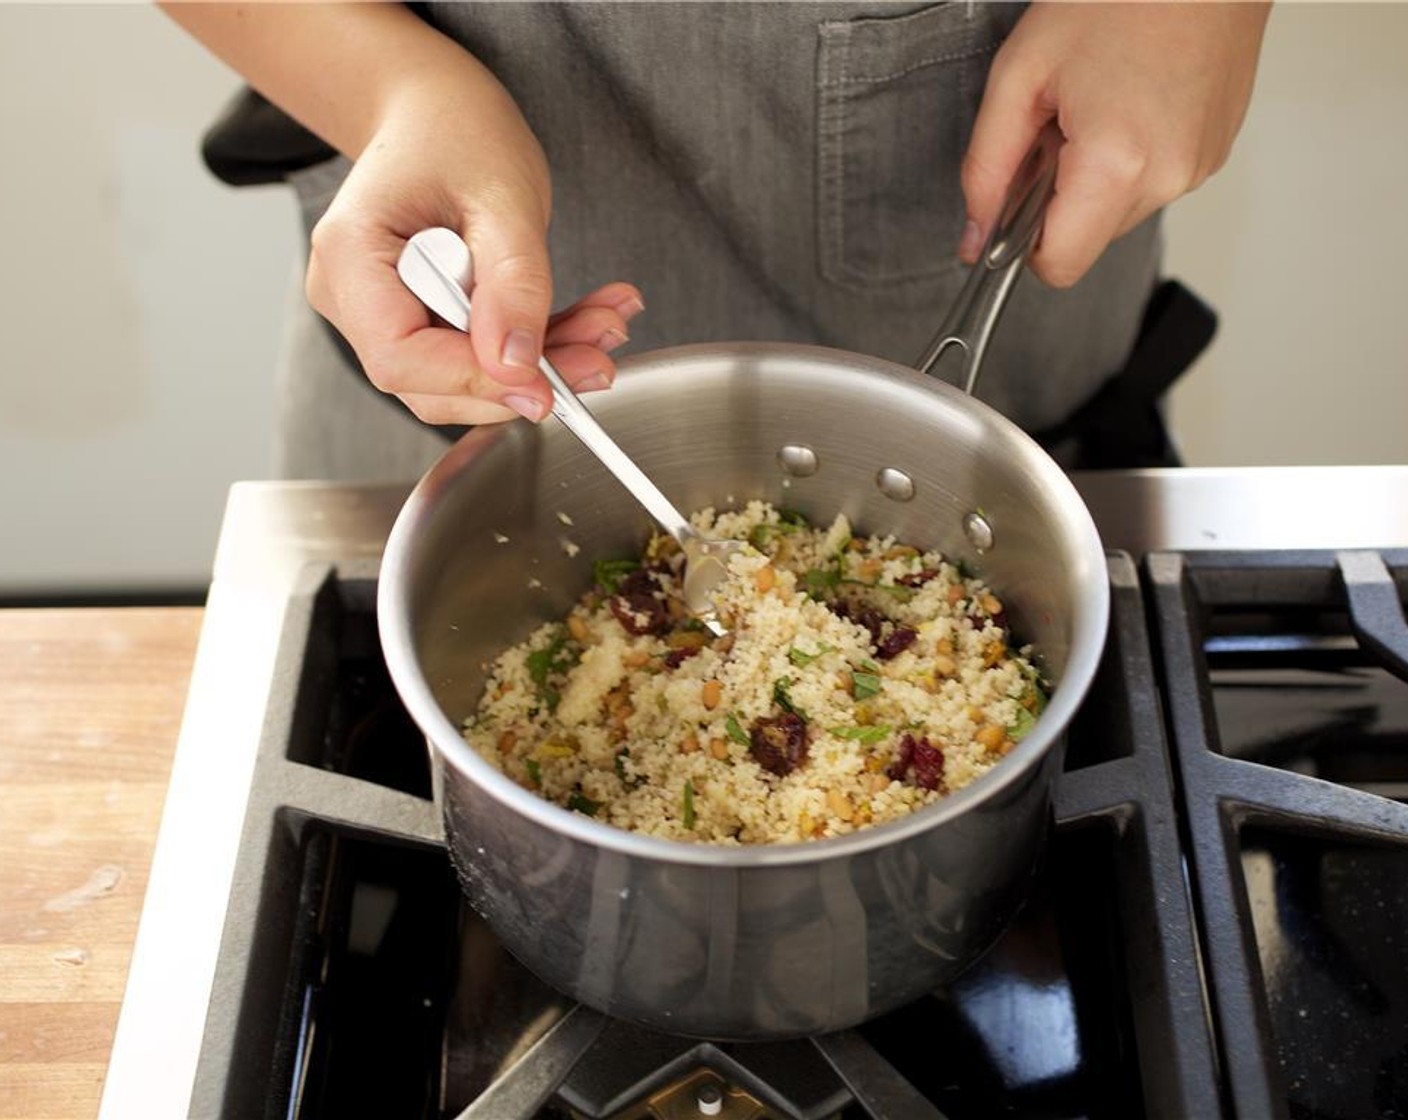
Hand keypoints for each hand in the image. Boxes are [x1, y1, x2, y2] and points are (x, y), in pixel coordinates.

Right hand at [306, 53, 641, 425]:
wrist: (435, 111)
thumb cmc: (455, 131)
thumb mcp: (503, 196)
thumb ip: (512, 284)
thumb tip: (517, 365)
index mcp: (350, 257)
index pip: (400, 357)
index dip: (474, 380)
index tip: (544, 386)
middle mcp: (352, 296)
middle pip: (431, 381)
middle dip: (521, 377)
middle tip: (598, 356)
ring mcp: (381, 313)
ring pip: (462, 375)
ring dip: (541, 362)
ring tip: (604, 325)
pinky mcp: (419, 321)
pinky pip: (476, 355)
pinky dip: (535, 345)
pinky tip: (586, 320)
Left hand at [959, 2, 1270, 287]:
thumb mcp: (1019, 76)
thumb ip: (986, 167)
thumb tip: (974, 236)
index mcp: (1114, 165)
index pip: (1058, 265)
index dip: (1024, 242)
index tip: (1016, 198)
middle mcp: (1167, 178)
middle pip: (1087, 240)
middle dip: (1059, 197)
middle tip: (1060, 124)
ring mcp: (1199, 167)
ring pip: (1118, 213)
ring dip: (1095, 177)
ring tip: (1098, 105)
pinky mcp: (1214, 153)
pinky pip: (1152, 183)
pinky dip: (1129, 159)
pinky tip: (1128, 102)